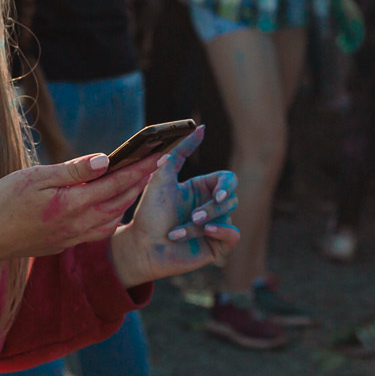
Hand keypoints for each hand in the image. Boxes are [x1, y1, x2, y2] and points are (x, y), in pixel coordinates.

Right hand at [0, 154, 154, 270]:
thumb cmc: (2, 203)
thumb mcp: (34, 178)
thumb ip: (73, 171)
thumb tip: (106, 160)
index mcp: (73, 205)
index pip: (116, 183)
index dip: (140, 169)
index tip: (159, 155)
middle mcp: (78, 225)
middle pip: (120, 201)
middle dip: (140, 182)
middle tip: (156, 163)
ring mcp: (72, 237)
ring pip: (112, 217)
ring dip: (128, 199)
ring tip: (139, 181)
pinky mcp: (65, 243)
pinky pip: (99, 230)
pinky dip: (113, 216)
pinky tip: (112, 208)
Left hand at [109, 129, 238, 286]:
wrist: (141, 247)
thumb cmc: (149, 214)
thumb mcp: (161, 178)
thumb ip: (179, 152)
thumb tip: (200, 128)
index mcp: (201, 189)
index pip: (227, 180)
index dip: (226, 185)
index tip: (216, 192)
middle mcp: (210, 206)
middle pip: (230, 198)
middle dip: (212, 207)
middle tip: (194, 216)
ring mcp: (215, 226)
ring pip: (227, 216)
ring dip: (201, 224)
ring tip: (177, 232)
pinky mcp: (216, 245)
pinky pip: (233, 235)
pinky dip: (223, 232)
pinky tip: (206, 232)